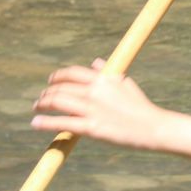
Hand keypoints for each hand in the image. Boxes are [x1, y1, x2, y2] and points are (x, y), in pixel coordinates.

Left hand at [30, 59, 164, 150]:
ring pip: (56, 102)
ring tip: (37, 109)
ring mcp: (92, 109)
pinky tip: (35, 123)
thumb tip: (95, 62)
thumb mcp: (125, 83)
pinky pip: (62, 122)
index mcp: (103, 79)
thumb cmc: (141, 106)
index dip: (57, 77)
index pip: (71, 73)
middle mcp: (95, 91)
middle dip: (47, 93)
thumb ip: (107, 72)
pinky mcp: (92, 127)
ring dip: (42, 104)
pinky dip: (45, 122)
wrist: (155, 128)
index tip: (51, 82)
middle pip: (60, 87)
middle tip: (41, 100)